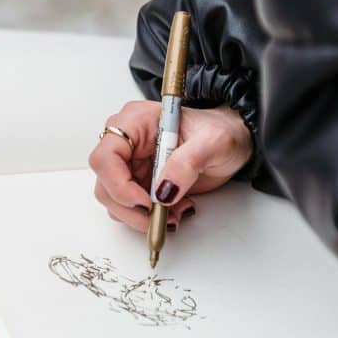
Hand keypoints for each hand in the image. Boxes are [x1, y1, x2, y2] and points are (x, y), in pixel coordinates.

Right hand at [87, 101, 253, 233]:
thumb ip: (188, 163)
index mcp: (135, 121)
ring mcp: (131, 163)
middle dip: (131, 208)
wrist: (232, 142)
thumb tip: (164, 190)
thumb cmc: (222, 132)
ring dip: (142, 216)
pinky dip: (150, 217)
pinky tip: (174, 208)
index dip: (119, 185)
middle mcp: (128, 142)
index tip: (146, 202)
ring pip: (115, 201)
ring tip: (175, 210)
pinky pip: (131, 208)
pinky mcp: (139, 182)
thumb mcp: (213, 142)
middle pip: (105, 184)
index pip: (106, 156)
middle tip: (161, 216)